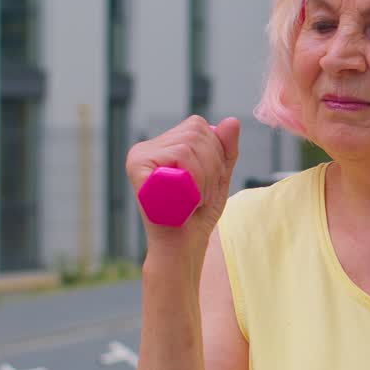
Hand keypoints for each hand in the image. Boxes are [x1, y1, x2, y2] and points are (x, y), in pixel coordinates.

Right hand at [126, 116, 240, 256]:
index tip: (210, 182)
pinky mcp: (137, 168)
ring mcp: (139, 157)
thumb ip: (226, 150)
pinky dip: (194, 181)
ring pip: (189, 145)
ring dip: (204, 178)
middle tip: (202, 195)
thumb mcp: (218, 178)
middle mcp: (146, 148)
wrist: (182, 247)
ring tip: (194, 200)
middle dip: (212, 166)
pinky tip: (184, 200)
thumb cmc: (197, 215)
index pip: (197, 126)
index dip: (215, 151)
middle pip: (195, 132)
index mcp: (162, 146)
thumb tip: (232, 121)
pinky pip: (180, 157)